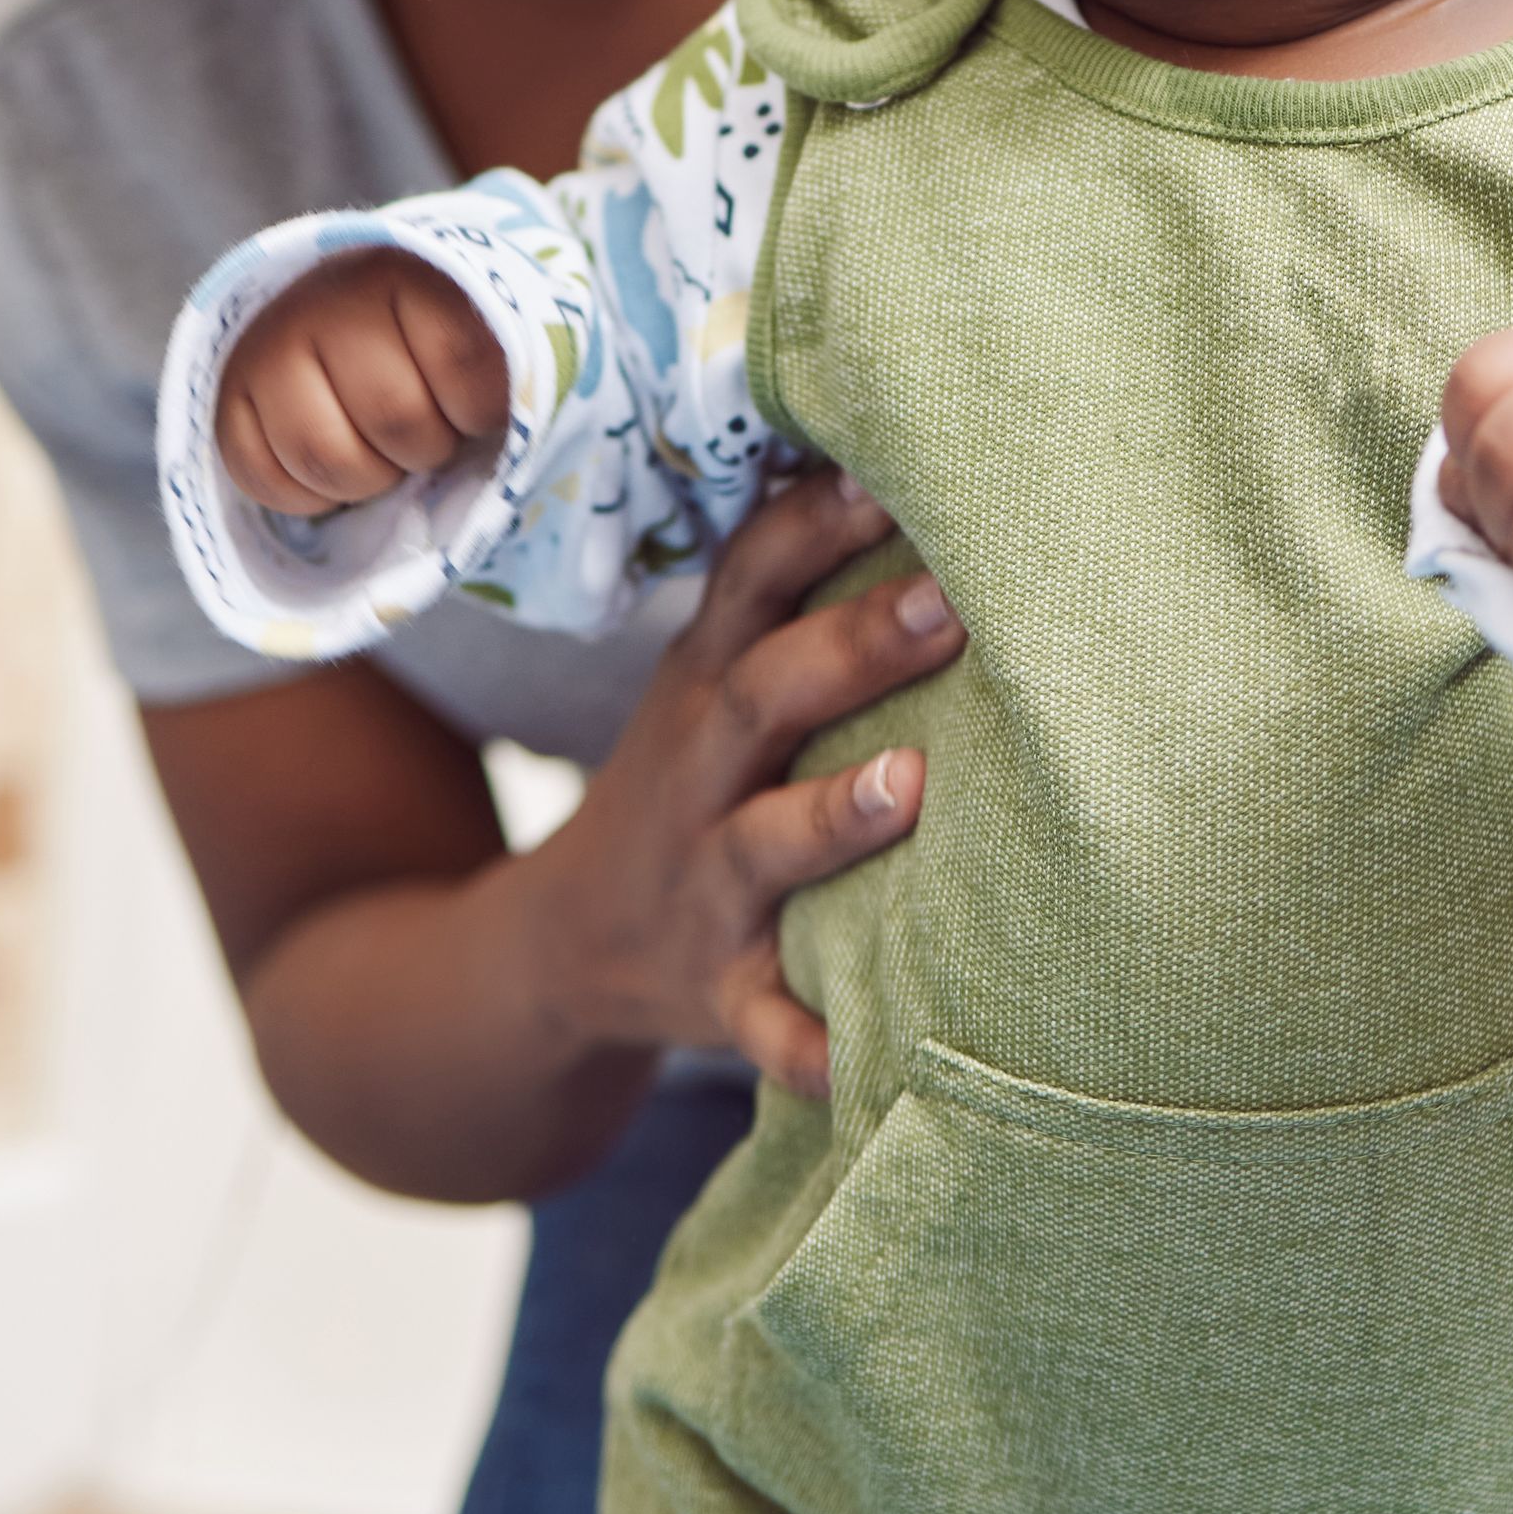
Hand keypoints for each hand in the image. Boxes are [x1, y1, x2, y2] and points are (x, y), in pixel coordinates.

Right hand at [216, 248, 509, 516]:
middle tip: (424, 433)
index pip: (462, 367)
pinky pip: (261, 477)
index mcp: (409, 270)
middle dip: (423, 448)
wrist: (360, 323)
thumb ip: (510, 374)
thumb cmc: (441, 348)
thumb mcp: (491, 343)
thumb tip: (519, 437)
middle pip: (394, 419)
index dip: (477, 412)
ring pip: (325, 457)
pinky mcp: (225, 392)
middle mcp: (329, 295)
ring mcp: (267, 342)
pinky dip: (307, 498)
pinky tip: (330, 472)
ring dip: (367, 479)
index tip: (474, 404)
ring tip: (379, 453)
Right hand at [539, 465, 964, 1099]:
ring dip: (834, 818)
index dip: (812, 522)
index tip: (888, 470)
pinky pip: (764, 1025)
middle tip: (949, 603)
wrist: (564, 947)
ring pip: (767, 846)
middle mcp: (702, 774)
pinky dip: (806, 1046)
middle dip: (853, 646)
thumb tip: (901, 455)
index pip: (753, 580)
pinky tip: (861, 1058)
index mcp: (709, 683)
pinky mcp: (719, 990)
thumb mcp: (714, 675)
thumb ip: (793, 586)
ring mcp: (706, 885)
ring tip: (912, 786)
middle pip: (767, 695)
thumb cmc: (695, 779)